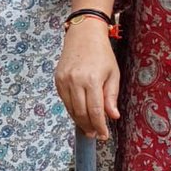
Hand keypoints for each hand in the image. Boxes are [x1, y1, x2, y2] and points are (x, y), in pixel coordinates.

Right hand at [54, 19, 119, 139]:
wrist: (83, 34)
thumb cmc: (102, 53)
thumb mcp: (113, 74)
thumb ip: (111, 96)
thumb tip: (113, 116)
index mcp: (91, 80)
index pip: (95, 111)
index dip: (99, 126)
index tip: (104, 135)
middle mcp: (75, 81)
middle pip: (81, 113)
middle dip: (89, 126)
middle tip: (95, 135)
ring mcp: (64, 80)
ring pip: (71, 108)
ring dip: (79, 121)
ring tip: (88, 128)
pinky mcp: (57, 79)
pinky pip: (64, 100)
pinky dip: (72, 109)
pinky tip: (79, 113)